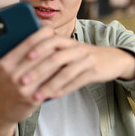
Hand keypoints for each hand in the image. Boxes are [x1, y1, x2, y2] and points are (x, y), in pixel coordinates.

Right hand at [0, 25, 54, 135]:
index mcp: (5, 64)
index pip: (27, 44)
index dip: (41, 34)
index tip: (49, 29)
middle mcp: (14, 75)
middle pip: (40, 55)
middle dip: (53, 45)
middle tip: (61, 39)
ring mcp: (24, 88)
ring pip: (47, 69)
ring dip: (58, 59)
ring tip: (65, 51)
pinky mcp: (33, 99)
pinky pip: (49, 83)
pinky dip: (58, 75)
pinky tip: (64, 68)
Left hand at [18, 35, 134, 100]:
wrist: (111, 59)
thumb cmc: (81, 55)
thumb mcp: (68, 48)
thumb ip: (51, 51)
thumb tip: (24, 58)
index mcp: (67, 40)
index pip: (50, 39)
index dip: (37, 46)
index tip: (24, 57)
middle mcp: (76, 47)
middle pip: (56, 57)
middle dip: (38, 70)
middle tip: (22, 81)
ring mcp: (86, 59)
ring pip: (67, 72)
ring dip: (50, 85)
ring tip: (36, 96)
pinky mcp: (95, 71)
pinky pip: (77, 82)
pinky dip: (64, 89)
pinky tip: (53, 97)